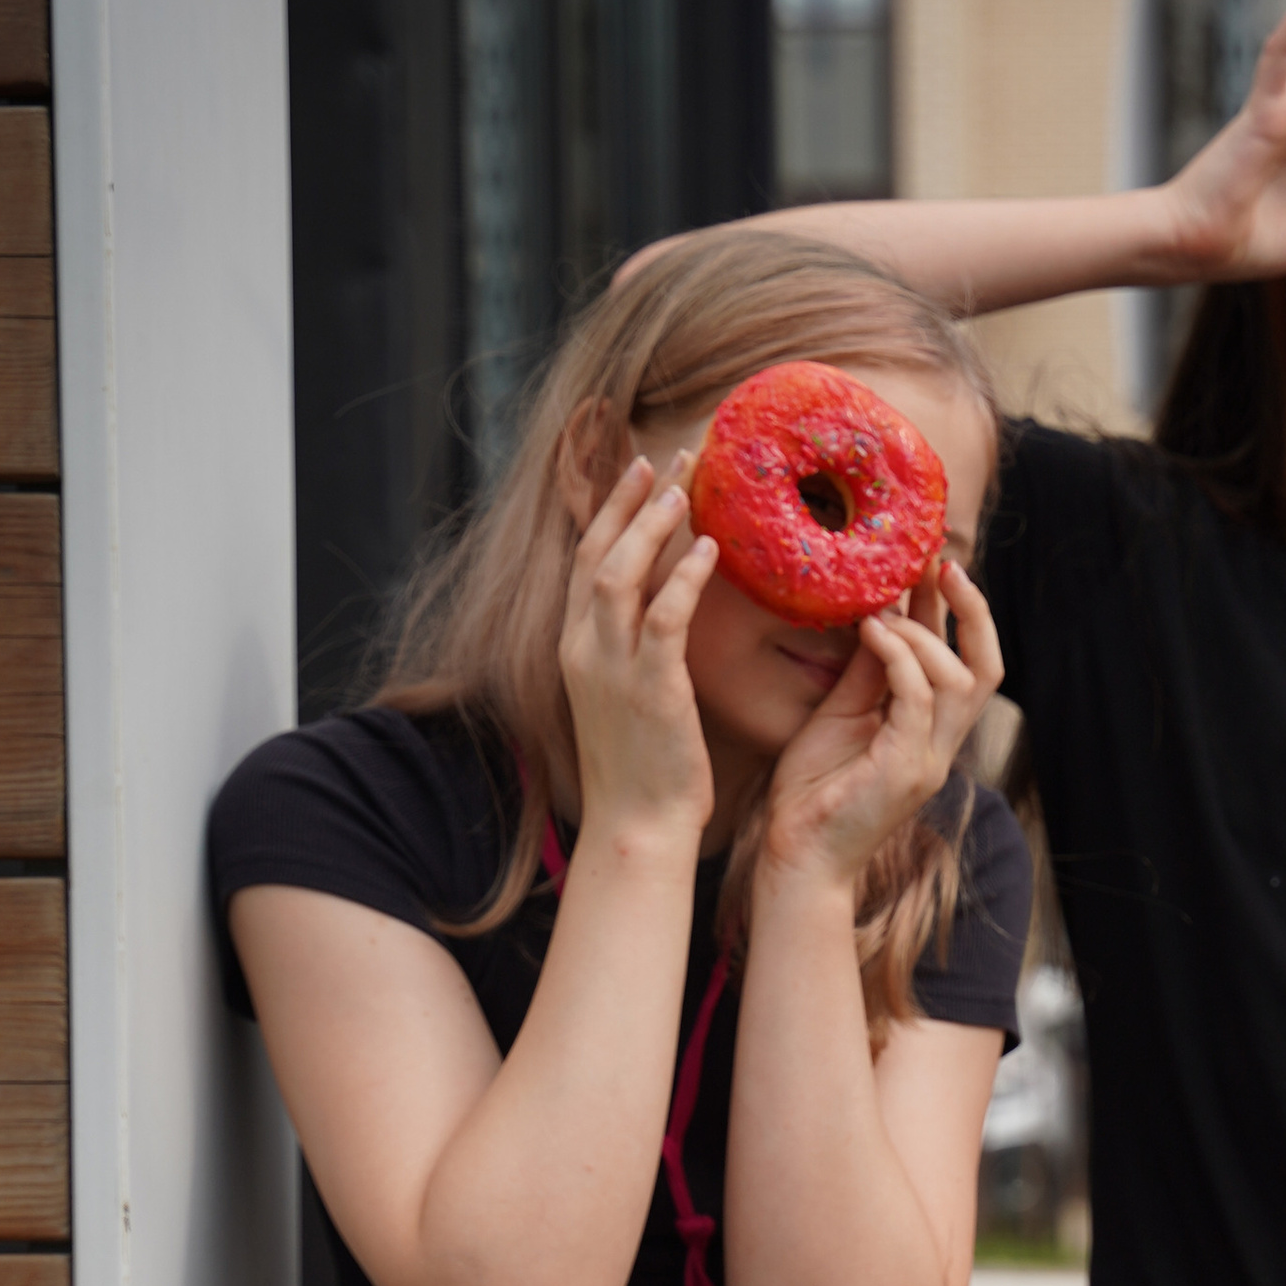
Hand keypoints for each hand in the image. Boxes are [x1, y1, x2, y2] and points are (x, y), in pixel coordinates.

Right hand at [557, 450, 718, 845]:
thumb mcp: (625, 699)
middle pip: (597, 553)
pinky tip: (709, 549)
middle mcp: (583, 650)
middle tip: (666, 457)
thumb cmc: (642, 771)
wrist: (635, 828)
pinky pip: (663, 619)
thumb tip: (662, 614)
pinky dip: (683, 578)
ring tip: (686, 486)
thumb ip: (633, 650)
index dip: (611, 511)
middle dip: (629, 499)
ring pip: (621, 574)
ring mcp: (610, 668)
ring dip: (652, 524)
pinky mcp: (648, 690)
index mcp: (576, 648)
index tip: (640, 472)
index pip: (586, 561)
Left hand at [757, 558, 1002, 892]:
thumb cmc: (813, 791)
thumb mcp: (841, 712)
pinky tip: (869, 630)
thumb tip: (878, 612)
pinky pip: (917, 697)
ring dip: (921, 633)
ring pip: (957, 678)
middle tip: (940, 564)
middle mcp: (941, 745)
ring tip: (880, 609)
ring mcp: (929, 759)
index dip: (962, 613)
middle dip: (970, 611)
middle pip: (987, 667)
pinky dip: (898, 656)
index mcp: (931, 731)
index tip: (937, 564)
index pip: (969, 663)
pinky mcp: (907, 769)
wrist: (798, 857)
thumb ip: (867, 669)